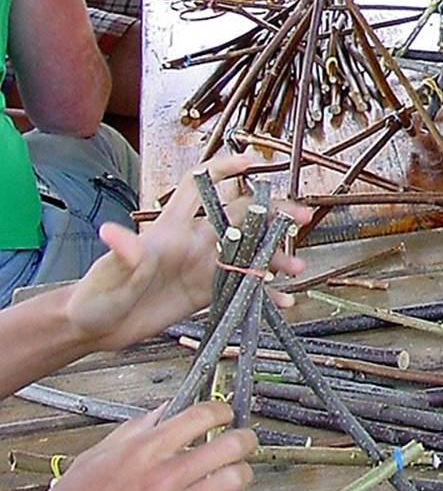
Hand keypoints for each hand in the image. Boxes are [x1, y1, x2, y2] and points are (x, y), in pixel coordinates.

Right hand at [38, 403, 255, 490]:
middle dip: (242, 438)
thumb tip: (163, 411)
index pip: (202, 415)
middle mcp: (164, 475)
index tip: (223, 413)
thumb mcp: (97, 456)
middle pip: (230, 445)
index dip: (220, 409)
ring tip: (234, 470)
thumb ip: (134, 429)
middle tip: (240, 439)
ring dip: (240, 472)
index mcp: (144, 451)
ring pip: (234, 479)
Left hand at [64, 155, 310, 353]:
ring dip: (275, 256)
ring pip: (248, 252)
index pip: (199, 185)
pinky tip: (281, 302)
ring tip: (297, 268)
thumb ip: (122, 254)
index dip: (222, 169)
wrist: (93, 328)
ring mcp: (202, 265)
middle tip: (301, 216)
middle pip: (239, 216)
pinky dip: (263, 293)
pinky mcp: (206, 291)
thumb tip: (115, 232)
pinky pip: (243, 287)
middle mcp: (193, 241)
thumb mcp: (109, 274)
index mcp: (172, 228)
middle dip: (272, 212)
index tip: (252, 162)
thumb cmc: (96, 295)